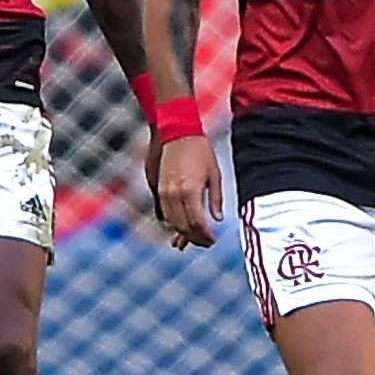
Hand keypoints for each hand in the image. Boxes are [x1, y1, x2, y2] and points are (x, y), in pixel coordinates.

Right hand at [155, 135, 223, 249]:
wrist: (177, 132)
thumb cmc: (200, 150)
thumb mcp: (214, 174)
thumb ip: (215, 198)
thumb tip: (217, 218)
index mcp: (190, 190)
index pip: (197, 224)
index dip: (205, 236)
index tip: (212, 241)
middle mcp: (174, 194)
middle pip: (183, 226)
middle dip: (194, 238)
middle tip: (205, 242)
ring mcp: (164, 191)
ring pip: (171, 222)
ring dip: (182, 232)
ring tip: (192, 239)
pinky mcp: (158, 188)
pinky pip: (163, 212)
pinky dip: (172, 221)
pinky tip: (181, 225)